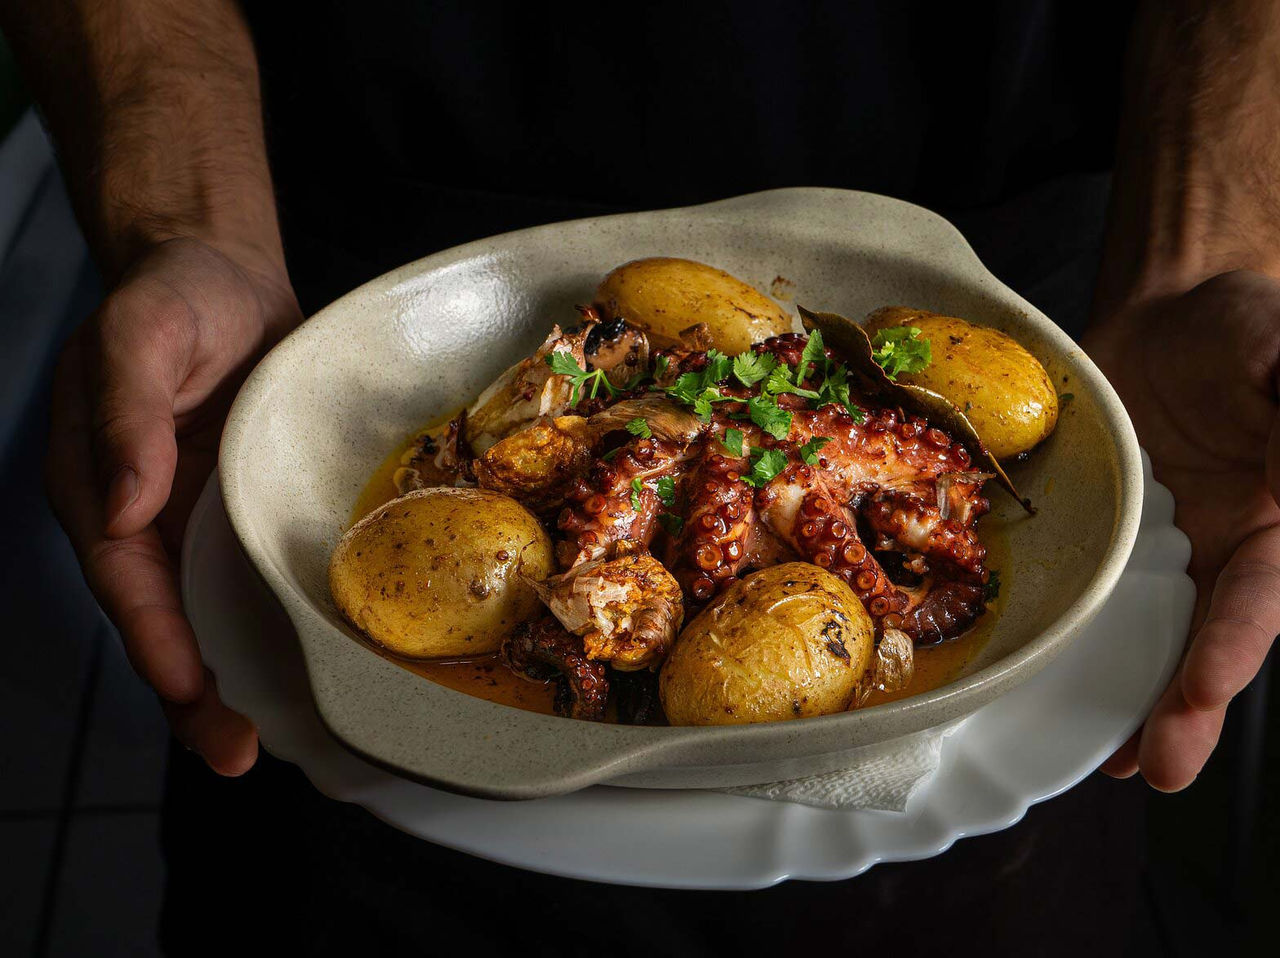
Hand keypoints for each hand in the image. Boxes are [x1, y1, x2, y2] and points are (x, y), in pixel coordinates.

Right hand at [47, 237, 301, 774]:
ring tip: (278, 740)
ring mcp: (200, 515)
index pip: (124, 580)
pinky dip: (276, 621)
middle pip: (165, 618)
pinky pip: (258, 573)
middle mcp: (147, 513)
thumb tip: (120, 505)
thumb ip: (126, 415)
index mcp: (103, 484)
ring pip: (212, 610)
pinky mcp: (248, 507)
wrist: (223, 270)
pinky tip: (312, 660)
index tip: (191, 693)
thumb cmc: (174, 294)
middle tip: (238, 754)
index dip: (155, 642)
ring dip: (239, 675)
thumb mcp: (143, 336)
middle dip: (194, 693)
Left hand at [1084, 270, 1279, 789]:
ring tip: (1105, 759)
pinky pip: (1086, 594)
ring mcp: (1160, 551)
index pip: (1263, 596)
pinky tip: (1043, 684)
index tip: (1203, 695)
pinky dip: (1072, 642)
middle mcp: (1226, 551)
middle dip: (1185, 706)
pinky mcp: (1104, 538)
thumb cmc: (1243, 329)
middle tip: (1156, 767)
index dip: (1233, 649)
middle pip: (1210, 642)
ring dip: (1129, 698)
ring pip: (1148, 636)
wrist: (1167, 314)